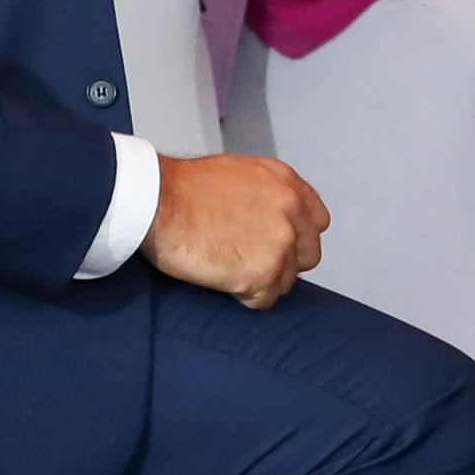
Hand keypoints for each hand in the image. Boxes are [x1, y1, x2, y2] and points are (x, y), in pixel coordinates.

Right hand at [144, 151, 327, 307]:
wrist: (157, 201)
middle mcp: (291, 211)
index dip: (296, 237)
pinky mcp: (262, 273)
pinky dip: (244, 297)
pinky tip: (222, 278)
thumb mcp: (240, 174)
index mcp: (287, 184)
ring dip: (260, 281)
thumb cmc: (183, 188)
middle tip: (248, 260)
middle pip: (308, 254)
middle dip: (282, 262)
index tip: (276, 243)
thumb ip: (267, 195)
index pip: (317, 222)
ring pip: (285, 281)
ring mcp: (279, 243)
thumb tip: (271, 217)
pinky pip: (263, 301)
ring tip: (227, 266)